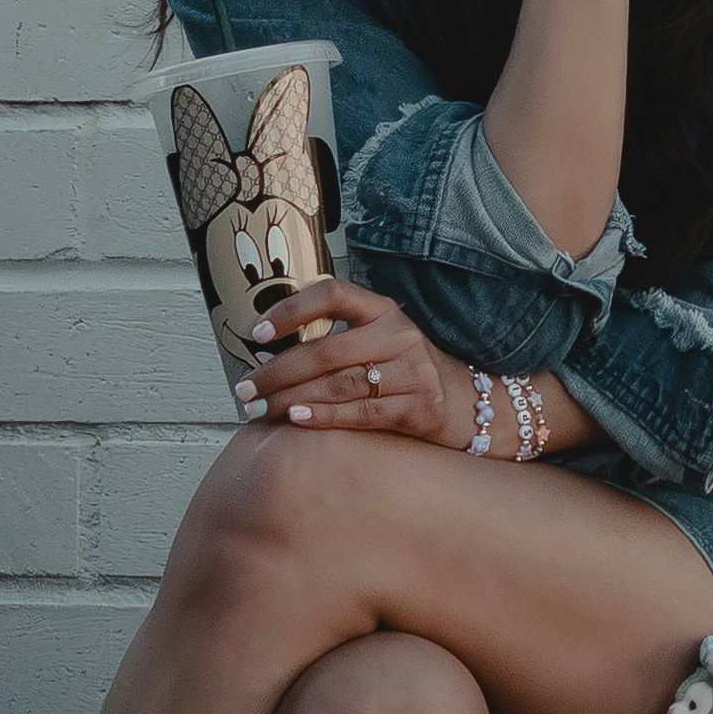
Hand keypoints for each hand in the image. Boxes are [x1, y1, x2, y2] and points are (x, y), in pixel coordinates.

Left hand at [237, 281, 461, 445]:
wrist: (467, 405)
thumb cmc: (403, 373)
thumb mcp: (377, 342)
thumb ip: (331, 343)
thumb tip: (263, 358)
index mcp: (383, 310)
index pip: (333, 294)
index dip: (293, 309)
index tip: (258, 332)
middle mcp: (400, 335)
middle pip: (327, 350)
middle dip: (278, 372)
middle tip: (245, 388)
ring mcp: (413, 371)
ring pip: (340, 384)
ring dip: (291, 399)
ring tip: (259, 409)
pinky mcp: (420, 407)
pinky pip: (363, 412)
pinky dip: (325, 416)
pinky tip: (296, 419)